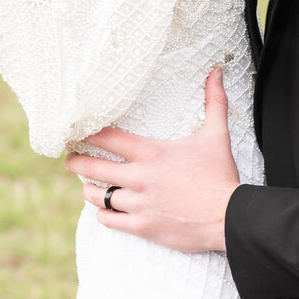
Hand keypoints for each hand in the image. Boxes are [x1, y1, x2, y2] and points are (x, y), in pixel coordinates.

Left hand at [65, 68, 238, 253]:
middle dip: (76, 162)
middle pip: (93, 167)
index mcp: (152, 153)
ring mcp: (138, 204)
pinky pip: (108, 220)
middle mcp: (140, 177)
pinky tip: (105, 209)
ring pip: (97, 196)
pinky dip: (103, 214)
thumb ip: (213, 102)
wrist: (228, 217)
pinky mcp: (142, 226)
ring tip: (88, 185)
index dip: (87, 133)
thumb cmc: (220, 176)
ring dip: (90, 189)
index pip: (108, 138)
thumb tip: (216, 72)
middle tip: (70, 160)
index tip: (77, 132)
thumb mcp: (216, 135)